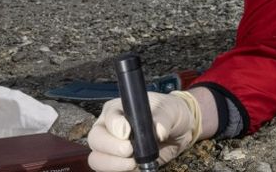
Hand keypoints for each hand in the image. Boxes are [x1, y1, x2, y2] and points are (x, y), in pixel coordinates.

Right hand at [87, 90, 202, 171]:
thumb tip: (158, 131)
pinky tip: (136, 168)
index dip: (115, 126)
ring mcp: (111, 148)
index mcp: (117, 109)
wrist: (179, 131)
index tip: (127, 132)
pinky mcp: (118, 164)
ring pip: (97, 159)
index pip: (108, 117)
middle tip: (129, 150)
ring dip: (114, 164)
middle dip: (111, 148)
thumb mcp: (169, 110)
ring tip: (134, 163)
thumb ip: (163, 119)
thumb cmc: (169, 113)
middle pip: (96, 140)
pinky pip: (111, 171)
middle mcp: (109, 128)